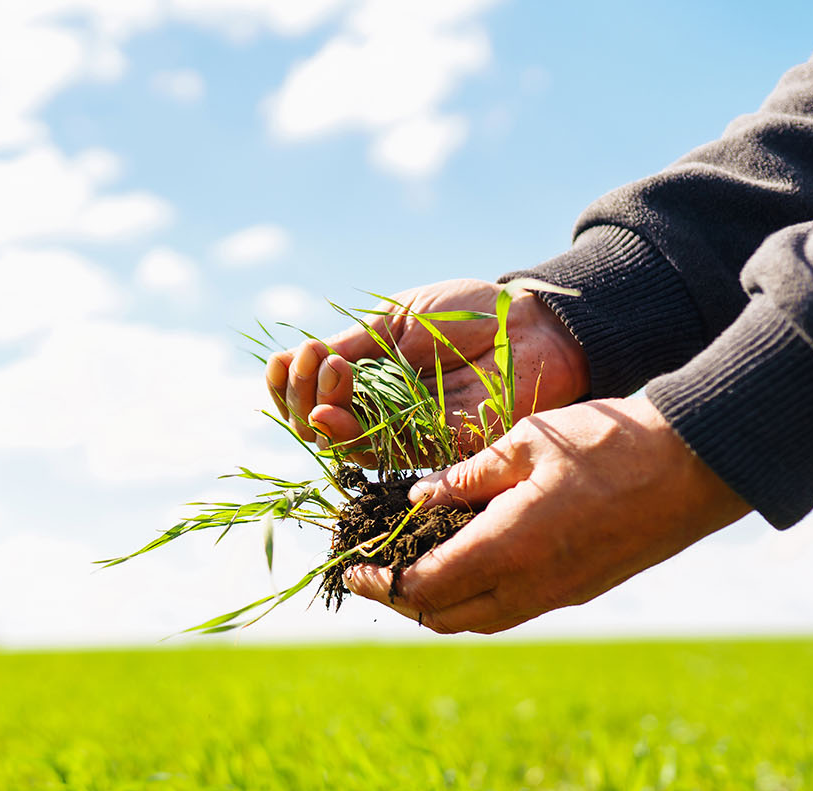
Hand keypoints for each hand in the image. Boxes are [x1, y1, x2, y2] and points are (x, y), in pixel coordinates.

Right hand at [264, 278, 589, 450]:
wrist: (529, 325)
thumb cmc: (466, 315)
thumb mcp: (394, 320)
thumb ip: (348, 345)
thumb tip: (291, 361)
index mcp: (369, 381)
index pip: (314, 395)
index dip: (289, 385)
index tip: (283, 359)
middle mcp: (380, 413)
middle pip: (317, 425)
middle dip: (299, 396)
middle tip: (311, 361)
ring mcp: (403, 434)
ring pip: (340, 443)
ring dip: (319, 410)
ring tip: (329, 372)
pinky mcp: (429, 453)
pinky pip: (378, 453)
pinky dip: (347, 434)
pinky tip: (334, 408)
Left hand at [344, 396, 750, 633]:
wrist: (697, 464)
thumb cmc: (609, 442)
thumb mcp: (525, 442)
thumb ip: (465, 476)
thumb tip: (417, 499)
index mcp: (508, 549)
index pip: (423, 587)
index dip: (381, 583)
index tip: (353, 568)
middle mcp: (529, 586)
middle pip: (444, 616)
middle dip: (400, 601)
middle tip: (373, 574)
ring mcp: (557, 595)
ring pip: (477, 620)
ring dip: (437, 605)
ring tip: (410, 573)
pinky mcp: (578, 591)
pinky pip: (509, 611)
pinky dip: (473, 600)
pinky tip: (463, 565)